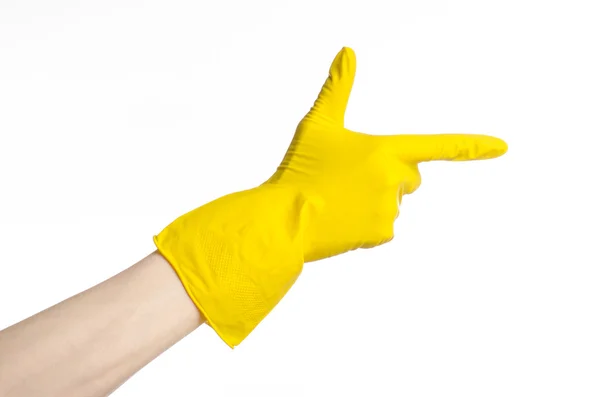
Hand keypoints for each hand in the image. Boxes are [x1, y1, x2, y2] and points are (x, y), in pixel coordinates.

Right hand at [265, 47, 507, 261]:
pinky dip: (366, 224)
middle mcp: (396, 180)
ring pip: (394, 202)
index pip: (438, 146)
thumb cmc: (301, 167)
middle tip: (350, 179)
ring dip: (373, 201)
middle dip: (390, 176)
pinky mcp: (382, 234)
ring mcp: (391, 210)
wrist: (284, 219)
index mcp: (386, 149)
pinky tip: (341, 220)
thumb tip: (348, 50)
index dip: (471, 145)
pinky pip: (383, 226)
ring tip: (339, 200)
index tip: (503, 147)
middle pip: (410, 176)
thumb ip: (338, 87)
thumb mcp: (318, 124)